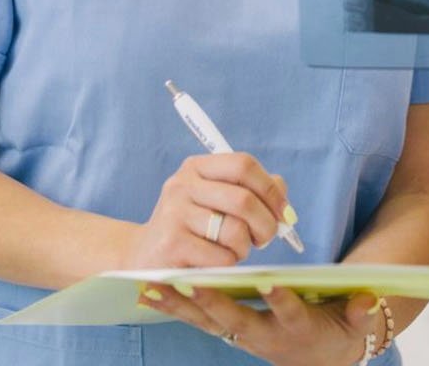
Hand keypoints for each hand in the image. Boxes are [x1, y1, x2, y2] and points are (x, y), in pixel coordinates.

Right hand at [119, 153, 291, 268]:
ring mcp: (175, 214)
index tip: (283, 212)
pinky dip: (228, 264)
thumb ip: (249, 190)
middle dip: (266, 224)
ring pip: (235, 231)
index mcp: (196, 167)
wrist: (144, 256)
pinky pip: (222, 257)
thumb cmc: (190, 228)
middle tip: (264, 239)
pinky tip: (215, 263)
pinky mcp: (172, 245)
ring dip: (244, 248)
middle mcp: (182, 185)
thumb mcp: (214, 200)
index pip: (243, 164)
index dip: (270, 189)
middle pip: (244, 200)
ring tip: (234, 251)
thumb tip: (281, 189)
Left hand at [139, 281, 383, 365]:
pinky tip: (147, 293)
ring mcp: (242, 335)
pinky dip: (174, 306)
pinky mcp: (226, 330)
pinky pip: (197, 318)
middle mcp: (264, 336)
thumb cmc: (337, 330)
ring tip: (152, 287)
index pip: (290, 315)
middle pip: (237, 320)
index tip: (270, 282)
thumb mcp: (354, 323)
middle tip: (192, 283)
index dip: (280, 301)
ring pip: (208, 320)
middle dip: (214, 302)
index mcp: (298, 330)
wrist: (319, 358)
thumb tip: (368, 299)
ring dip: (181, 305)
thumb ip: (359, 312)